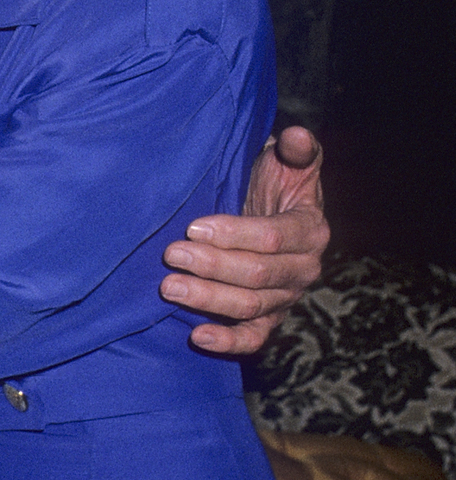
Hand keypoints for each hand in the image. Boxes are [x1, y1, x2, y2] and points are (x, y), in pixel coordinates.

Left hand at [161, 125, 327, 354]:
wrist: (265, 208)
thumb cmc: (271, 180)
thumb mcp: (284, 160)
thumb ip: (297, 151)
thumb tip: (298, 137)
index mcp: (310, 230)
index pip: (272, 237)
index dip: (233, 233)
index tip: (193, 226)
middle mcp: (304, 269)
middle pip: (257, 274)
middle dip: (211, 265)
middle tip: (171, 254)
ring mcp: (285, 297)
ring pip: (249, 306)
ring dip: (208, 299)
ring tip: (169, 287)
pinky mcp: (268, 318)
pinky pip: (253, 337)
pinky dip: (227, 342)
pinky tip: (197, 337)